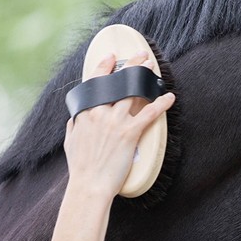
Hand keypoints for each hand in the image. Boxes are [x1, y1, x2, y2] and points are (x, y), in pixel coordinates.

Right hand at [62, 52, 175, 198]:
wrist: (89, 185)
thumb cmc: (81, 167)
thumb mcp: (70, 141)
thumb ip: (75, 125)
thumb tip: (75, 117)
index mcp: (85, 112)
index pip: (94, 82)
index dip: (104, 66)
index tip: (112, 57)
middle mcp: (99, 112)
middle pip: (117, 81)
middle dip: (131, 65)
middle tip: (141, 55)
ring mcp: (115, 122)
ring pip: (133, 91)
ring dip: (145, 77)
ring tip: (153, 68)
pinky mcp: (130, 134)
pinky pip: (149, 113)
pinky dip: (161, 103)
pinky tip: (169, 97)